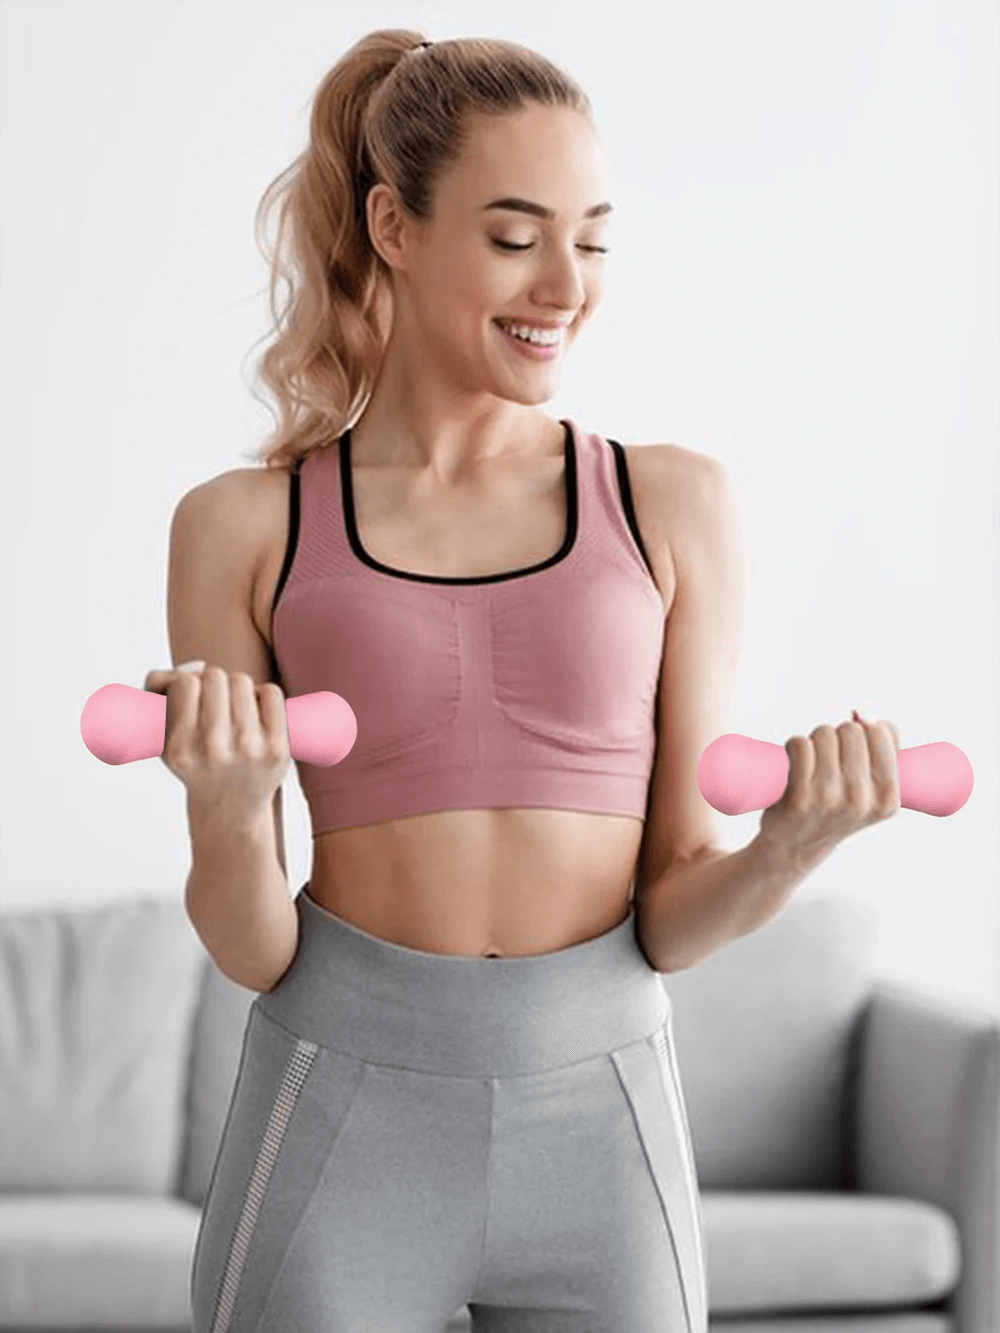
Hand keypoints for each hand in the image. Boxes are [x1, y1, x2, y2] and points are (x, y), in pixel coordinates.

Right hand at [142, 662, 289, 821]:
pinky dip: (263, 696)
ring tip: (234, 711)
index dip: (188, 683)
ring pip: (242, 681)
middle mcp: (214, 750)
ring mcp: (249, 749)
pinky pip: (270, 692)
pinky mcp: (278, 749)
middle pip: (215, 676)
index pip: (186, 683)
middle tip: (214, 702)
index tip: (191, 698)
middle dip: (213, 683)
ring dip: (236, 689)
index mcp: (180, 748)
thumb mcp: (161, 736)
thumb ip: (154, 694)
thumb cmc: (195, 760)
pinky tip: (256, 716)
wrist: (230, 805)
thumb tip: (190, 668)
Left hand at [756, 710, 901, 867]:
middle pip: (851, 730)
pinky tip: (793, 760)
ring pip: (824, 734)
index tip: (853, 748)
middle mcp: (861, 801)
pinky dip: (794, 745)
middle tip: (828, 757)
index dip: (865, 730)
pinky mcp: (798, 798)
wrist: (793, 846)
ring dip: (815, 739)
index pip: (882, 733)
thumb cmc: (833, 808)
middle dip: (837, 735)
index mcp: (888, 800)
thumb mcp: (871, 791)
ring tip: (811, 761)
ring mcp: (828, 800)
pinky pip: (800, 745)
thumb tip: (863, 713)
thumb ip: (882, 750)